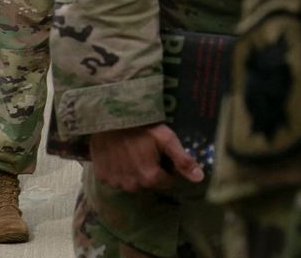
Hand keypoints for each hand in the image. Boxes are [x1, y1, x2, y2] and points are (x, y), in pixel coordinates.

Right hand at [88, 124, 203, 191]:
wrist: (109, 116)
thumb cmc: (141, 125)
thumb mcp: (166, 138)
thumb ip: (182, 160)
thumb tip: (199, 178)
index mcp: (149, 178)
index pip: (166, 182)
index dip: (166, 168)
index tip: (161, 154)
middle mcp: (132, 185)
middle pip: (147, 183)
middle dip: (149, 171)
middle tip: (146, 151)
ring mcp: (115, 182)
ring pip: (130, 183)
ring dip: (133, 173)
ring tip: (131, 153)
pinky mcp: (101, 175)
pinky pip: (114, 178)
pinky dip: (117, 170)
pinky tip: (118, 155)